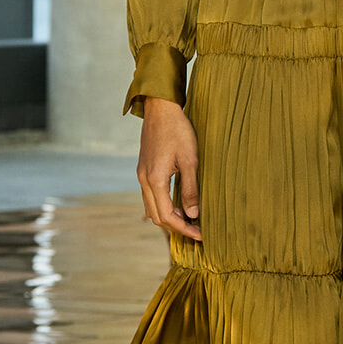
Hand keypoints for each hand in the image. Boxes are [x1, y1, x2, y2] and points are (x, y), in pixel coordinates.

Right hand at [138, 97, 201, 242]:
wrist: (161, 109)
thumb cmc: (178, 131)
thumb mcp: (190, 160)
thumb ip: (191, 188)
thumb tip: (193, 214)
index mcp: (155, 180)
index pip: (168, 216)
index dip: (184, 229)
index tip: (201, 234)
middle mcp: (144, 180)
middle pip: (157, 216)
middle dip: (176, 227)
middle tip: (197, 230)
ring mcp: (142, 175)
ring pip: (151, 208)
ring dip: (169, 217)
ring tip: (189, 219)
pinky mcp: (144, 169)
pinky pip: (150, 196)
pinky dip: (163, 205)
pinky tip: (178, 204)